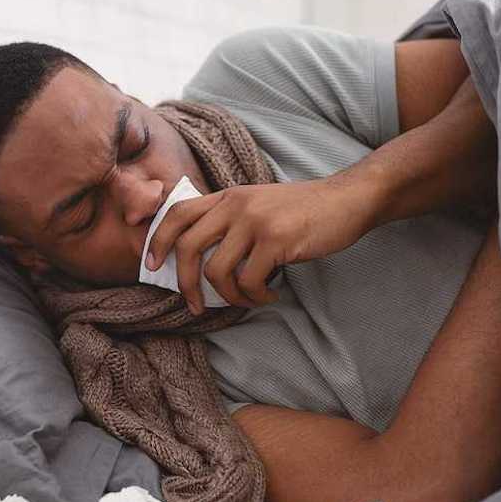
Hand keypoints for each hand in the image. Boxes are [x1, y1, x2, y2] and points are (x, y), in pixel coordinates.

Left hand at [144, 176, 378, 312]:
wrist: (348, 199)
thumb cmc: (303, 210)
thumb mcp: (259, 204)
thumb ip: (231, 221)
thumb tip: (202, 262)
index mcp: (227, 196)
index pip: (177, 213)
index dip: (159, 240)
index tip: (152, 264)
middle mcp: (235, 205)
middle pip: (187, 246)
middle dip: (184, 283)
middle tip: (195, 305)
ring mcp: (254, 221)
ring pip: (216, 271)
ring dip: (229, 296)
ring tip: (248, 299)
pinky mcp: (275, 240)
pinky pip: (248, 281)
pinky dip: (256, 297)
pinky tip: (270, 295)